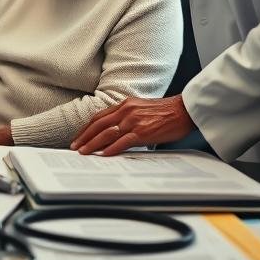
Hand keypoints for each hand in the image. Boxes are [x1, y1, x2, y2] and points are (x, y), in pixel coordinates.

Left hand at [70, 95, 194, 155]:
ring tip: (84, 152)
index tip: (79, 136)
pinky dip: (111, 148)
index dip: (87, 127)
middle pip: (98, 124)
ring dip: (92, 144)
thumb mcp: (142, 109)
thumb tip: (117, 132)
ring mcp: (133, 120)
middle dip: (84, 136)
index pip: (99, 116)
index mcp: (125, 104)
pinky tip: (104, 154)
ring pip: (106, 133)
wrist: (184, 109)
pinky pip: (123, 141)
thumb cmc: (166, 112)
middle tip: (75, 146)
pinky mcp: (143, 131)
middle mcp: (126, 110)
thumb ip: (128, 117)